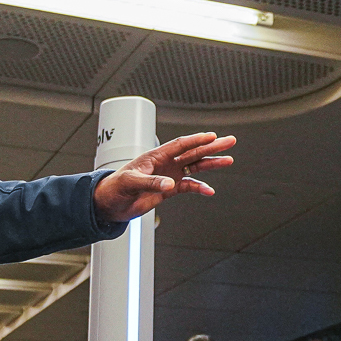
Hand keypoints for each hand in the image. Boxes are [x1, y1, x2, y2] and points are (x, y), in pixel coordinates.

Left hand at [92, 132, 235, 223]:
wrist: (111, 204)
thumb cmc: (116, 187)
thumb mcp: (131, 183)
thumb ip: (151, 183)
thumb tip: (170, 183)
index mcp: (155, 156)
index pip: (179, 144)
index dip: (196, 140)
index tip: (211, 136)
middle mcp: (165, 163)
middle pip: (193, 152)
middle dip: (212, 147)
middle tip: (229, 141)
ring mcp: (169, 175)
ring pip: (195, 167)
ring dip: (211, 164)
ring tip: (228, 160)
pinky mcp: (169, 189)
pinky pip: (189, 186)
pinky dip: (200, 188)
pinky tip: (209, 191)